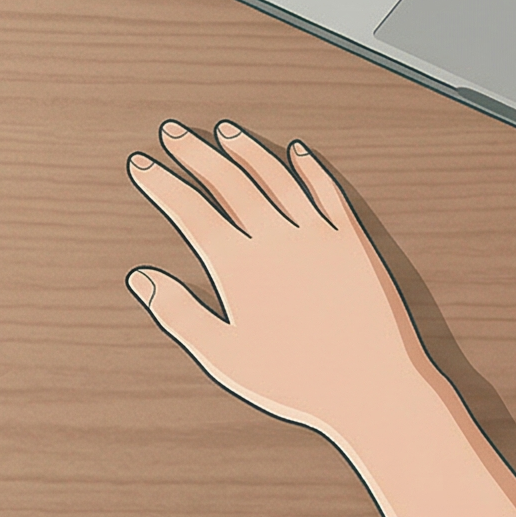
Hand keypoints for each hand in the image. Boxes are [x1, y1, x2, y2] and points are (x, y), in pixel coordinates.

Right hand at [125, 119, 443, 441]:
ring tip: (226, 131)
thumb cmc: (297, 380)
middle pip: (228, 183)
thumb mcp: (225, 356)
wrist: (373, 386)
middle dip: (196, 153)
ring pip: (275, 177)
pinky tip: (298, 151)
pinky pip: (327, 191)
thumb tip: (142, 278)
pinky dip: (310, 168)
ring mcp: (316, 235)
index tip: (143, 164)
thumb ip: (179, 313)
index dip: (163, 185)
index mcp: (240, 267)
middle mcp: (276, 240)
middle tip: (173, 132)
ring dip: (247, 150)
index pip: (190, 212)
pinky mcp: (352, 241)